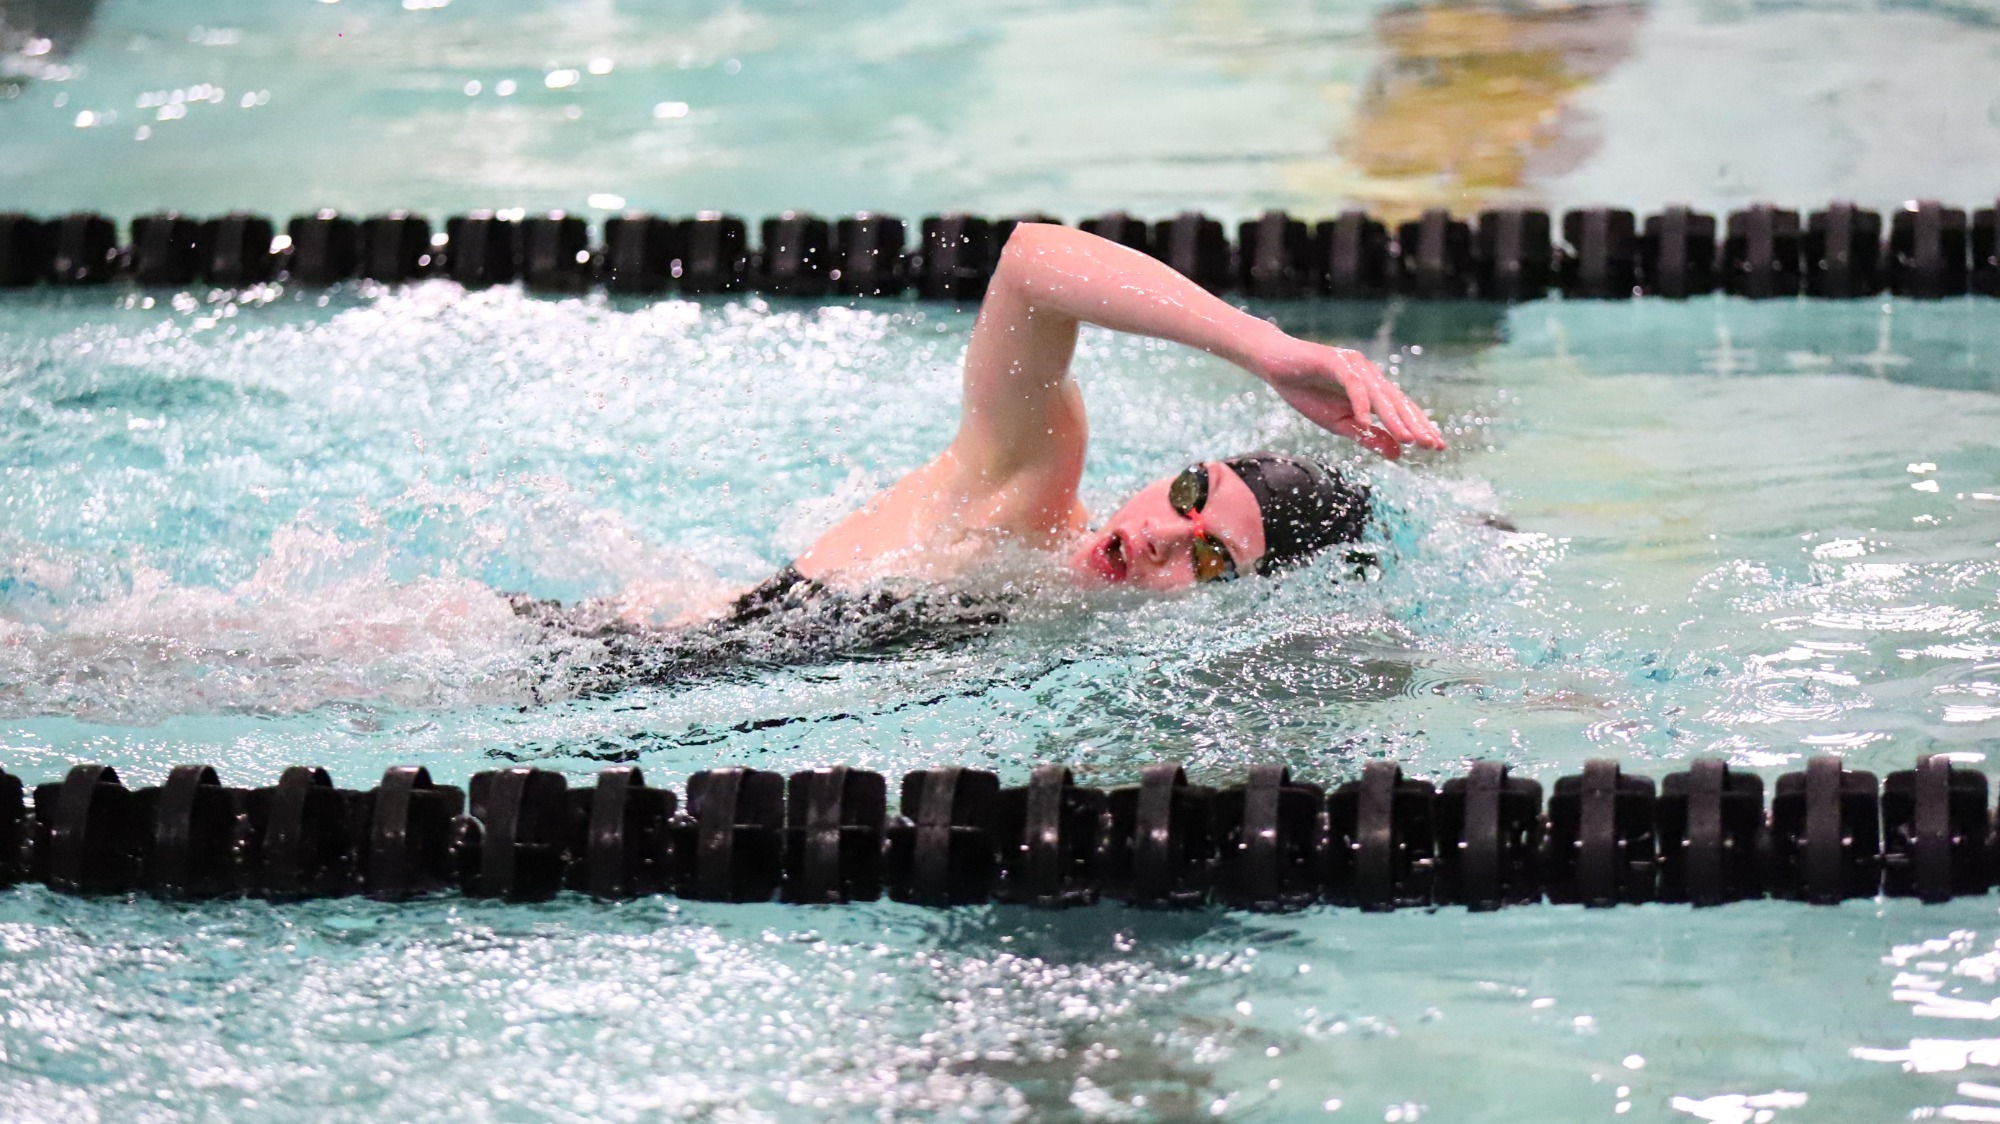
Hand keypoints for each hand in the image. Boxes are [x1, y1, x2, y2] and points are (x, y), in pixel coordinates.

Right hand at [1251, 336, 1446, 459]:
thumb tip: (1398, 454)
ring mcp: (1354, 366)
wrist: (1275, 365)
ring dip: (1394, 418)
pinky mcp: (1335, 361)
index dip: (1419, 427)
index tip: (1436, 448)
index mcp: (1373, 390)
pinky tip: (1366, 421)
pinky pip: (1353, 384)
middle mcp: (1370, 375)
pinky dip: (1360, 402)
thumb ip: (1367, 437)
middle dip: (1416, 425)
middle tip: (1431, 445)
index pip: (1402, 410)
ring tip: (1407, 438)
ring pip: (1380, 395)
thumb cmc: (1307, 392)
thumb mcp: (1339, 424)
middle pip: (1398, 402)